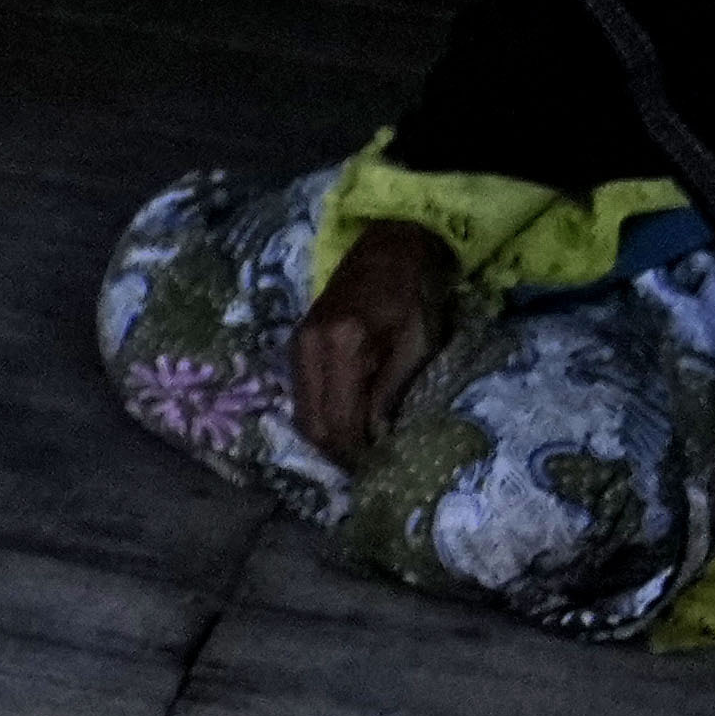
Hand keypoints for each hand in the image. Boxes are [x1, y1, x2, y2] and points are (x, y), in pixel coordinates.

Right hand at [292, 222, 458, 458]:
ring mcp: (297, 345)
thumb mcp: (418, 346)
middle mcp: (309, 348)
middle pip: (311, 426)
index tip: (381, 468)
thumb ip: (392, 393)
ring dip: (328, 437)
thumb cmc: (414, 295)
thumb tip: (376, 439)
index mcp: (344, 346)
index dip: (358, 454)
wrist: (389, 247)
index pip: (339, 423)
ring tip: (360, 447)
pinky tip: (346, 420)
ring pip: (301, 415)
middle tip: (370, 464)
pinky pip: (302, 395)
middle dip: (339, 453)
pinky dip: (321, 415)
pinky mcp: (296, 344)